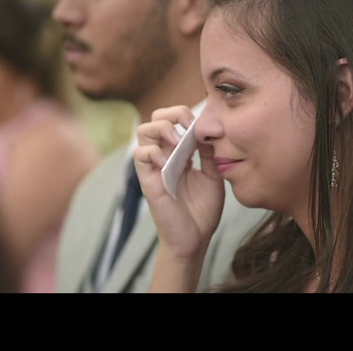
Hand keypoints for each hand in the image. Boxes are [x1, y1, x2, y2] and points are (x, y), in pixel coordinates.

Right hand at [133, 105, 225, 261]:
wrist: (196, 238)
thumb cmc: (203, 210)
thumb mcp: (213, 175)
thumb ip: (208, 153)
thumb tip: (209, 129)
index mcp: (179, 152)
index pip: (173, 120)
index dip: (184, 114)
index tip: (201, 125)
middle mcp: (164, 156)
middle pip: (155, 119)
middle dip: (171, 114)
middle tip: (188, 127)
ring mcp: (154, 167)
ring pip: (143, 131)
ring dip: (161, 129)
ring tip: (178, 141)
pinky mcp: (148, 181)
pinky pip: (139, 156)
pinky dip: (153, 152)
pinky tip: (168, 162)